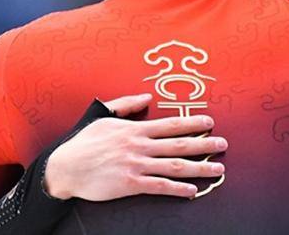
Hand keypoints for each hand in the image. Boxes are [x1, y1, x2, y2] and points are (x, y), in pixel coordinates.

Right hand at [44, 93, 227, 200]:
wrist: (64, 167)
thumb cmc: (83, 141)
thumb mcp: (103, 114)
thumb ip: (126, 103)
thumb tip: (146, 96)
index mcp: (135, 129)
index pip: (170, 124)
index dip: (192, 123)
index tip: (209, 122)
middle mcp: (139, 146)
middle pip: (179, 145)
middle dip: (204, 144)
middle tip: (224, 144)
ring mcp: (136, 165)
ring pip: (174, 166)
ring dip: (199, 168)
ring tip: (218, 169)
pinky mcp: (129, 184)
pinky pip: (158, 186)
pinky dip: (177, 188)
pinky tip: (192, 191)